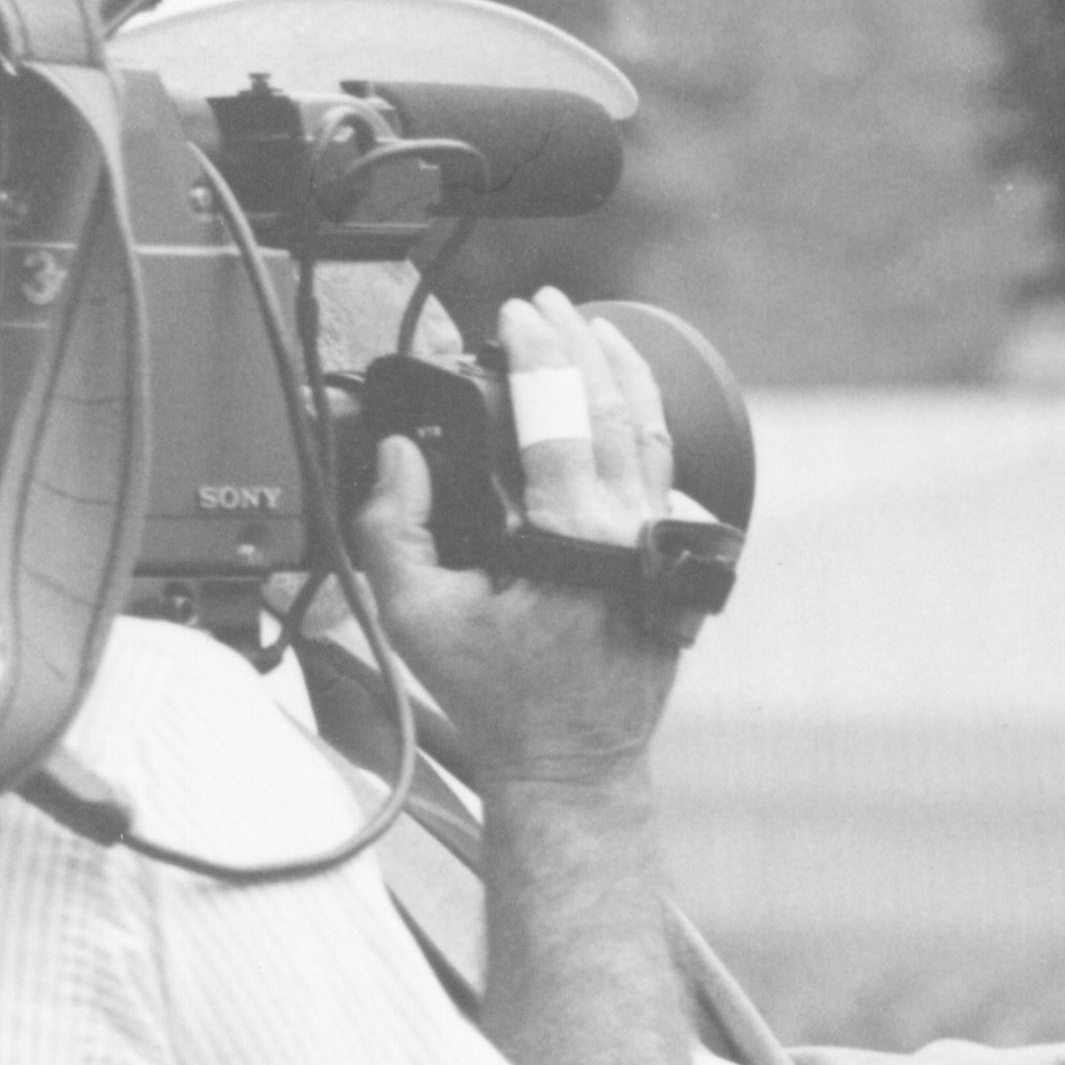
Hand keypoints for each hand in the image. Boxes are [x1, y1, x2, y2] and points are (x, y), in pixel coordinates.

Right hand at [351, 288, 682, 787]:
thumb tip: (400, 455)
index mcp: (573, 536)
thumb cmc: (500, 698)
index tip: (518, 313)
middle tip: (550, 304)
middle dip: (581, 345)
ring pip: (652, 435)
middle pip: (614, 409)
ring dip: (623, 375)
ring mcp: (658, 545)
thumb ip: (394, 526)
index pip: (559, 417)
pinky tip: (626, 403)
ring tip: (595, 330)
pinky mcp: (670, 560)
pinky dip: (645, 426)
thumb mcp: (417, 616)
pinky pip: (663, 474)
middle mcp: (629, 531)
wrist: (570, 760)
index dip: (538, 355)